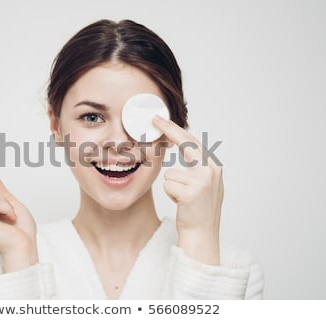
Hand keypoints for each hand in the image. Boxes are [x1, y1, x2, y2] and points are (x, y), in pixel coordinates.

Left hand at [153, 116, 222, 264]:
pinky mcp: (192, 192)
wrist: (202, 236)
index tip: (161, 120)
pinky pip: (168, 185)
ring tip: (183, 199)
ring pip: (170, 173)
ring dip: (171, 186)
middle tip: (154, 120)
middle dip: (169, 131)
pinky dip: (170, 195)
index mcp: (213, 167)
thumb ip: (195, 166)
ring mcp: (203, 181)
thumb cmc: (198, 211)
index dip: (176, 130)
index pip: (193, 142)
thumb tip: (183, 146)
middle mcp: (211, 170)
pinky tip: (181, 204)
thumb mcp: (203, 184)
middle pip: (186, 143)